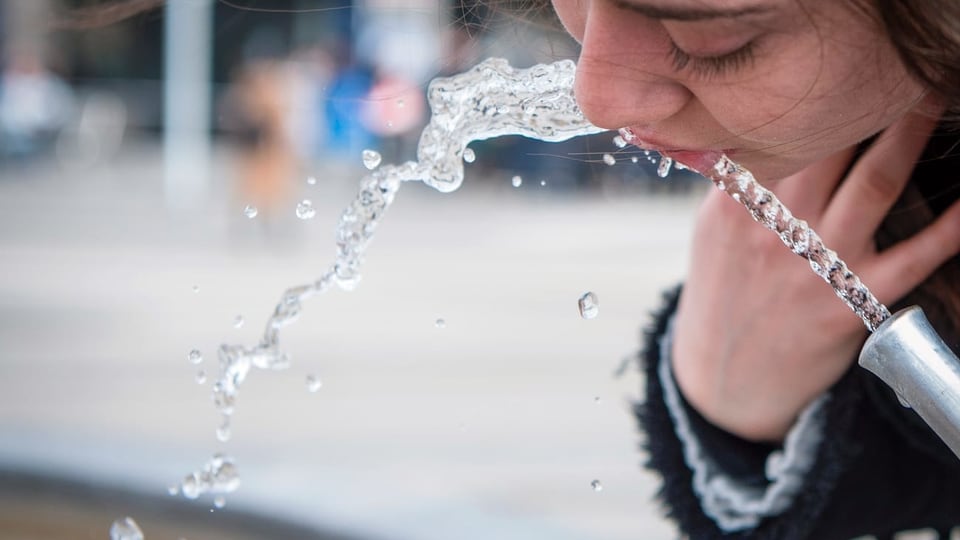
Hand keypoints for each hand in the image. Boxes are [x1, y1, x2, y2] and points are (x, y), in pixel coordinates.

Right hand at [670, 104, 959, 441]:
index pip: (780, 136)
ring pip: (877, 184)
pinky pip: (915, 255)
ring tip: (933, 99)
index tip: (838, 72)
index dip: (813, 100)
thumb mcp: (712, 235)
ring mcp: (818, 266)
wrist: (725, 380)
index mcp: (737, 207)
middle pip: (831, 146)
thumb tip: (755, 135)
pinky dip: (950, 225)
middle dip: (868, 102)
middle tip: (898, 69)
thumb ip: (735, 184)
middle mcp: (778, 229)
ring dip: (911, 135)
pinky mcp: (852, 304)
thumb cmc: (723, 297)